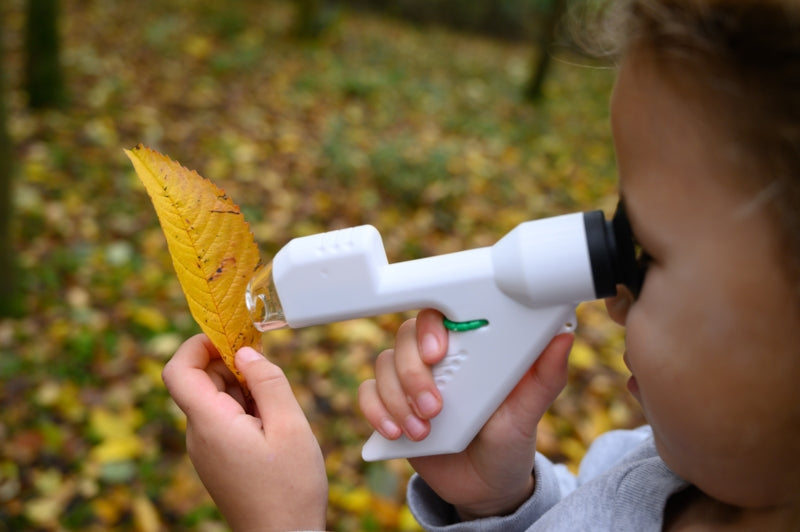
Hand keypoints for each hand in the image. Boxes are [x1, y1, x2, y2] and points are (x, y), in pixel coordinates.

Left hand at [162, 334, 327, 531]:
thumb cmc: (290, 489)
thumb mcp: (290, 426)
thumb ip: (268, 382)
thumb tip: (246, 353)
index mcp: (210, 424)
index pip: (177, 370)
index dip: (196, 344)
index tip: (229, 336)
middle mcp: (198, 436)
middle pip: (199, 381)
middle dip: (230, 364)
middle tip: (268, 368)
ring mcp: (205, 450)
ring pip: (213, 400)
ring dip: (241, 388)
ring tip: (277, 405)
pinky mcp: (217, 459)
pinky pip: (221, 420)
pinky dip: (243, 408)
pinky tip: (272, 424)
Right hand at [359, 310, 572, 519]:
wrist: (485, 486)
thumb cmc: (508, 440)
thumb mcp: (528, 413)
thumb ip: (544, 378)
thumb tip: (564, 339)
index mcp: (467, 349)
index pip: (439, 316)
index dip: (431, 327)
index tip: (439, 352)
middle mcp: (435, 359)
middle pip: (405, 340)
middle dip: (414, 374)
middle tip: (434, 406)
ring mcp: (409, 382)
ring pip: (384, 365)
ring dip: (396, 398)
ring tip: (422, 430)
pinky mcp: (391, 406)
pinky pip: (368, 394)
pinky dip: (376, 411)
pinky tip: (396, 432)